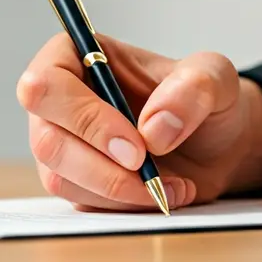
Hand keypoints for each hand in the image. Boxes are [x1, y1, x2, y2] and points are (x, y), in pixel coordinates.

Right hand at [16, 33, 261, 210]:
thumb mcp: (215, 77)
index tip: (136, 145)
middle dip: (102, 166)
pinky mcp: (74, 181)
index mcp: (76, 56)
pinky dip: (124, 205)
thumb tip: (153, 129)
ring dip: (119, 190)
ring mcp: (61, 144)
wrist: (216, 145)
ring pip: (61, 178)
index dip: (85, 119)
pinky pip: (82, 203)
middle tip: (150, 170)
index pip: (46, 85)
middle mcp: (58, 101)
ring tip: (169, 183)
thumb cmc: (204, 100)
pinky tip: (159, 192)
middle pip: (46, 140)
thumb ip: (192, 89)